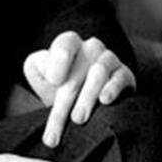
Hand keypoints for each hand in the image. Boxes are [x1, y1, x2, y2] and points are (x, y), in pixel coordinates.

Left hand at [23, 31, 135, 146]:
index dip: (59, 60)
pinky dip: (112, 89)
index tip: (53, 81)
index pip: (65, 44)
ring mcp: (109, 59)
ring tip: (78, 118)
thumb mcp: (37, 72)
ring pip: (99, 73)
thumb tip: (53, 76)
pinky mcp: (124, 74)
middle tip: (67, 118)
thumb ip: (38, 67)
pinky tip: (104, 101)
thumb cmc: (53, 83)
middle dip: (69, 97)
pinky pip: (120, 78)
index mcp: (68, 43)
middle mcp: (90, 48)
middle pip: (79, 69)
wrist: (73, 101)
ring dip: (88, 97)